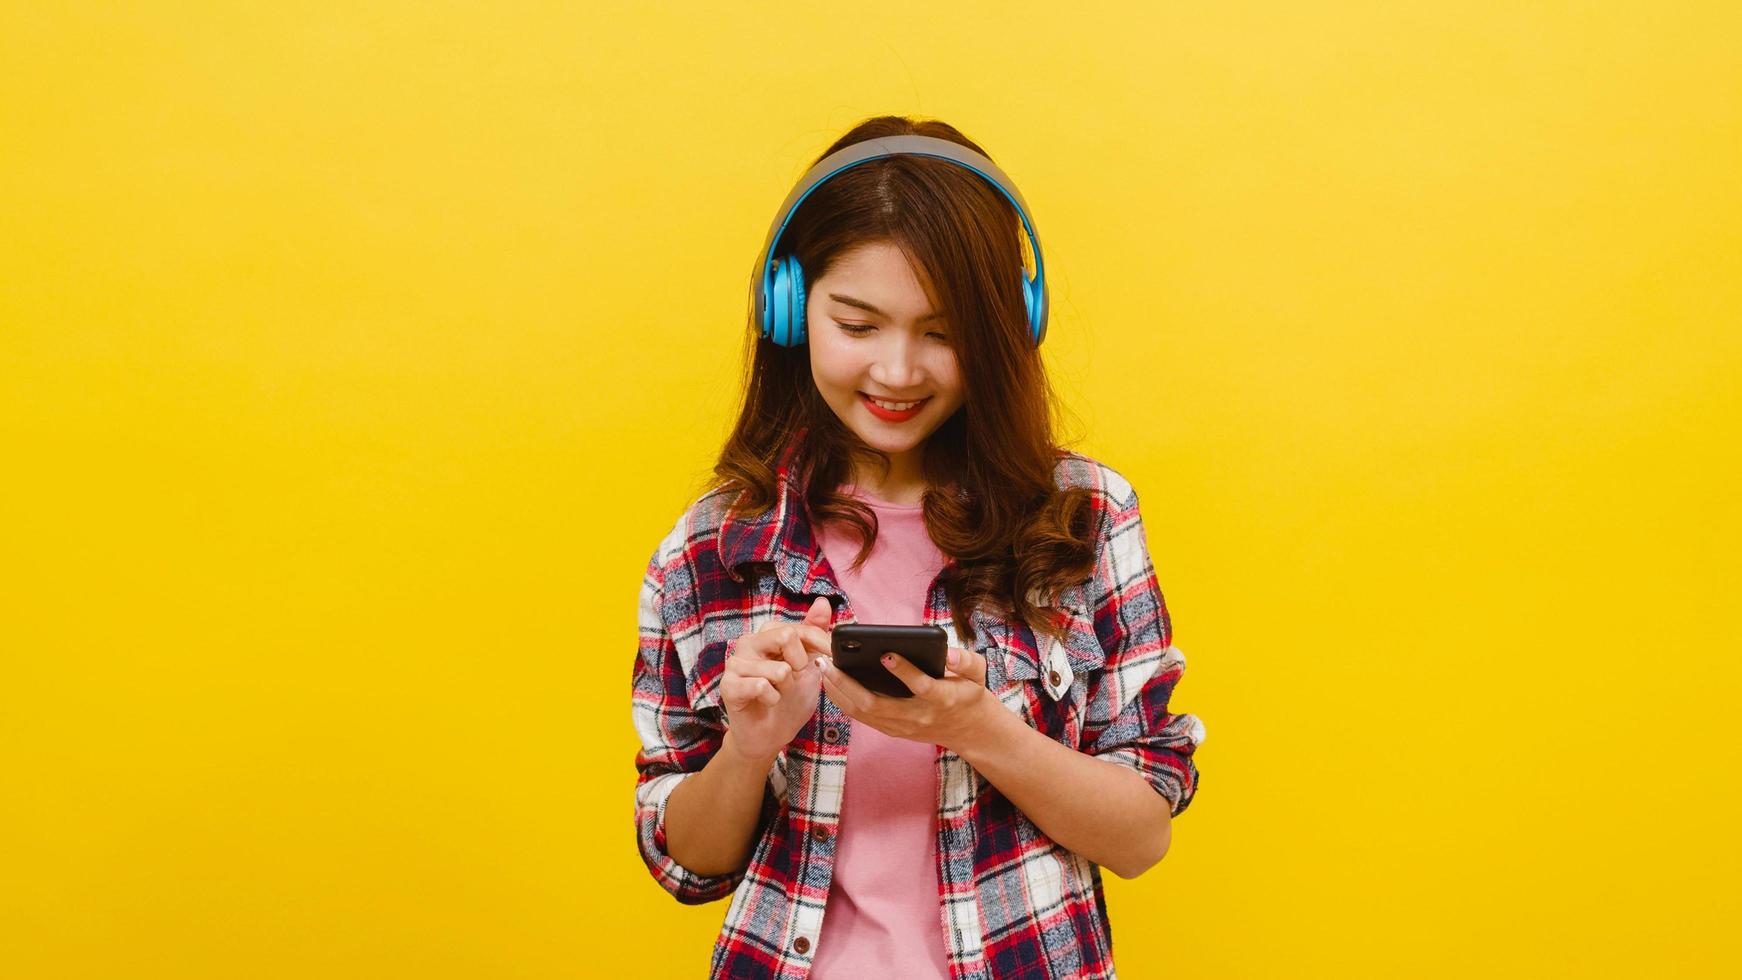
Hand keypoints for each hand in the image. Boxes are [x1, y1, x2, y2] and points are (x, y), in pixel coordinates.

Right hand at [720, 596, 832, 762]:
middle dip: (801, 664)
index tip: (833, 657)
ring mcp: (736, 663)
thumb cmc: (789, 699)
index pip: (799, 628)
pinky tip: (767, 702)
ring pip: (779, 668)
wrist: (770, 736)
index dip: (822, 643)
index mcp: (768, 634)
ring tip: (778, 693)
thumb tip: (823, 601)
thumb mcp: (809, 665)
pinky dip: (773, 699)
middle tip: (795, 678)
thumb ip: (813, 633)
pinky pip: (763, 686)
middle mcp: (749, 643)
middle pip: (786, 636)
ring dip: (787, 687)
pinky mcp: (728, 685)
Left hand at [818, 643, 998, 754]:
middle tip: (827, 661)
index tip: (886, 653)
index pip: (920, 686)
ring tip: (822, 667)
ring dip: (838, 691)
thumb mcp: (978, 674)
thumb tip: (949, 652)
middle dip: (847, 683)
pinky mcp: (892, 730)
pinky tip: (830, 682)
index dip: (903, 671)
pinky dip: (842, 700)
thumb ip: (966, 661)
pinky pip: (862, 717)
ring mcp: (902, 727)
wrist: (970, 731)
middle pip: (876, 704)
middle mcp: (918, 716)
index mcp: (942, 699)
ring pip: (863, 712)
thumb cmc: (970, 695)